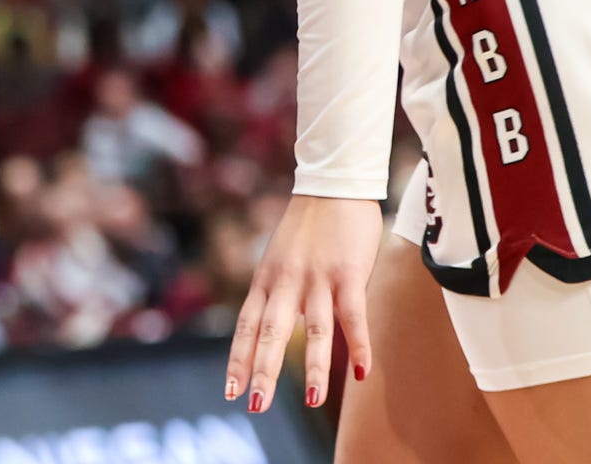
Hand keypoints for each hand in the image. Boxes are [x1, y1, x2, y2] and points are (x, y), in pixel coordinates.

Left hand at [226, 193, 376, 413]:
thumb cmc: (309, 227)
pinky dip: (359, 344)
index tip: (229, 391)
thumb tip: (277, 332)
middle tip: (255, 405)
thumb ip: (279, 294)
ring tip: (310, 401)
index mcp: (266, 281)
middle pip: (270, 333)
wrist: (333, 185)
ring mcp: (317, 279)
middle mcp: (286, 282)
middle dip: (262, 371)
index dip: (238, 360)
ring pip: (314, 330)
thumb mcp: (281, 260)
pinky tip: (361, 372)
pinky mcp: (348, 273)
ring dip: (312, 368)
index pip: (245, 327)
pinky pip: (353, 315)